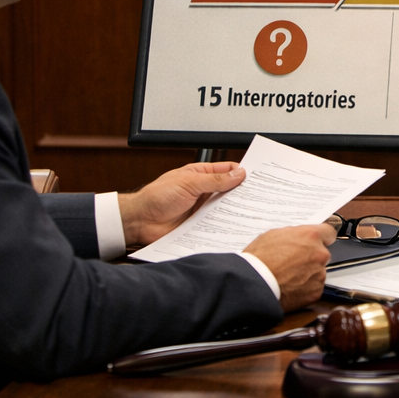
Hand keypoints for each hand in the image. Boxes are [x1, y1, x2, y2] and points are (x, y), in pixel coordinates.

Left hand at [118, 161, 247, 246]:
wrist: (139, 221)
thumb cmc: (156, 197)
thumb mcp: (188, 183)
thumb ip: (214, 180)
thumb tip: (238, 175)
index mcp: (200, 175)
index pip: (227, 170)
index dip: (242, 172)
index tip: (257, 176)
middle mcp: (203, 192)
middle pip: (229, 191)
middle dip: (242, 192)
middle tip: (259, 195)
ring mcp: (202, 209)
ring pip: (225, 209)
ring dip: (234, 210)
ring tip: (251, 212)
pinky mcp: (200, 226)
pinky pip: (216, 225)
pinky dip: (225, 225)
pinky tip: (234, 226)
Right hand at [244, 224, 336, 311]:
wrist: (254, 284)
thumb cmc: (260, 258)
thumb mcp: (274, 235)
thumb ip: (294, 235)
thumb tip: (299, 239)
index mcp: (311, 236)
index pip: (329, 232)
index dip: (322, 238)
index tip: (318, 241)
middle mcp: (319, 254)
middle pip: (322, 254)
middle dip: (311, 257)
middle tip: (293, 262)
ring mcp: (319, 274)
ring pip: (318, 271)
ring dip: (308, 273)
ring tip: (288, 277)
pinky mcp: (315, 292)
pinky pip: (314, 287)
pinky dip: (305, 288)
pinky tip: (290, 287)